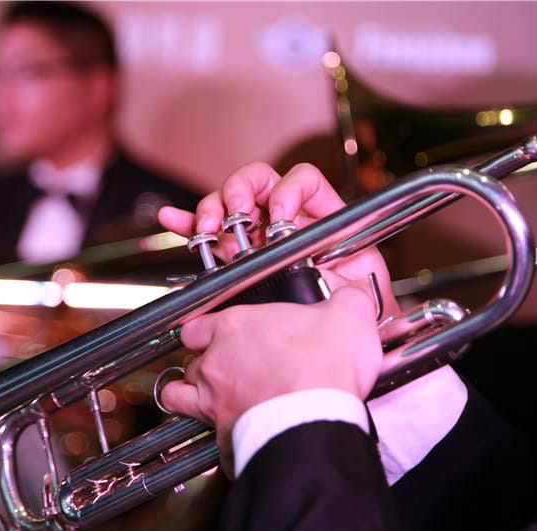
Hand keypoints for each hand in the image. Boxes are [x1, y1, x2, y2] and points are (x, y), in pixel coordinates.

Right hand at [158, 162, 400, 317]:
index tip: (280, 217)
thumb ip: (358, 283)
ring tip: (208, 229)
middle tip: (237, 215)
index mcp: (321, 221)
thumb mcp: (362, 295)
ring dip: (213, 208)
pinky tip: (174, 219)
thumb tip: (351, 282)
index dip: (289, 190)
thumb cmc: (352, 315)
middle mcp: (287, 222)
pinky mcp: (236, 255)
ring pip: (230, 201)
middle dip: (242, 190)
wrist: (332, 343)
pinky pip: (209, 232)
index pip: (304, 180)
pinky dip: (188, 223)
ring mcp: (259, 235)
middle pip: (260, 180)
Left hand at [160, 283, 382, 471]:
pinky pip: (210, 438)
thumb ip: (347, 299)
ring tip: (209, 398)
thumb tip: (353, 294)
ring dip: (191, 397)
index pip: (196, 324)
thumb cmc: (322, 369)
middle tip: (225, 367)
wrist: (315, 422)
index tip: (214, 332)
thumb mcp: (347, 316)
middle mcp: (216, 364)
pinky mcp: (225, 438)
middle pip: (191, 361)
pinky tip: (233, 435)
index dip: (204, 329)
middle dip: (205, 364)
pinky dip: (218, 436)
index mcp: (235, 327)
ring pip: (180, 397)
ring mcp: (215, 403)